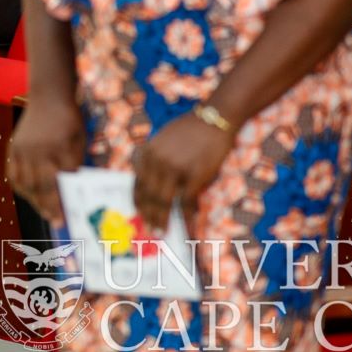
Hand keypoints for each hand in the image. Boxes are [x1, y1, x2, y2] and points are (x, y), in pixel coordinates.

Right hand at [7, 101, 87, 227]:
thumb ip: (74, 164)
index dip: (64, 201)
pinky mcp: (13, 147)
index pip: (62, 182)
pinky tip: (29, 196)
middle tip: (56, 222)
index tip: (67, 218)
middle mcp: (39, 149)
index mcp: (59, 147)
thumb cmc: (69, 119)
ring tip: (45, 212)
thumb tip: (72, 191)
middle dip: (50, 207)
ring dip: (35, 201)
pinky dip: (20, 188)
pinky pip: (13, 174)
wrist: (49, 95)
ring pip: (26, 183)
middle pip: (42, 186)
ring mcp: (23, 148)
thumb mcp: (79, 140)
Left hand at [132, 110, 235, 230]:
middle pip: (148, 194)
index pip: (137, 182)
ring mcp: (175, 167)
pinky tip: (186, 225)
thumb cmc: (190, 130)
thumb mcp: (163, 140)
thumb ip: (154, 160)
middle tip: (150, 230)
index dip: (138, 201)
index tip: (139, 214)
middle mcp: (157, 160)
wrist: (215, 119)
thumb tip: (151, 186)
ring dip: (162, 219)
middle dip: (148, 215)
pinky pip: (186, 201)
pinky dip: (185, 216)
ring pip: (163, 200)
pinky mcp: (194, 174)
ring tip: (161, 232)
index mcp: (147, 152)